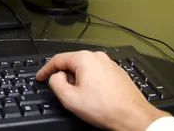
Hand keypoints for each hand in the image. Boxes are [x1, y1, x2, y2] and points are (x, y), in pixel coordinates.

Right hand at [36, 51, 168, 130]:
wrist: (133, 117)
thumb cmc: (105, 108)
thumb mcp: (69, 98)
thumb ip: (55, 83)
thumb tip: (55, 77)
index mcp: (84, 58)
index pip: (57, 60)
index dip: (45, 70)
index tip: (40, 77)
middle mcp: (98, 57)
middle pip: (72, 64)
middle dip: (66, 79)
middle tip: (67, 95)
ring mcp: (109, 64)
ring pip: (85, 70)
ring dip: (79, 83)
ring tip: (85, 100)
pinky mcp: (117, 73)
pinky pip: (97, 75)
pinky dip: (92, 84)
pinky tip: (96, 98)